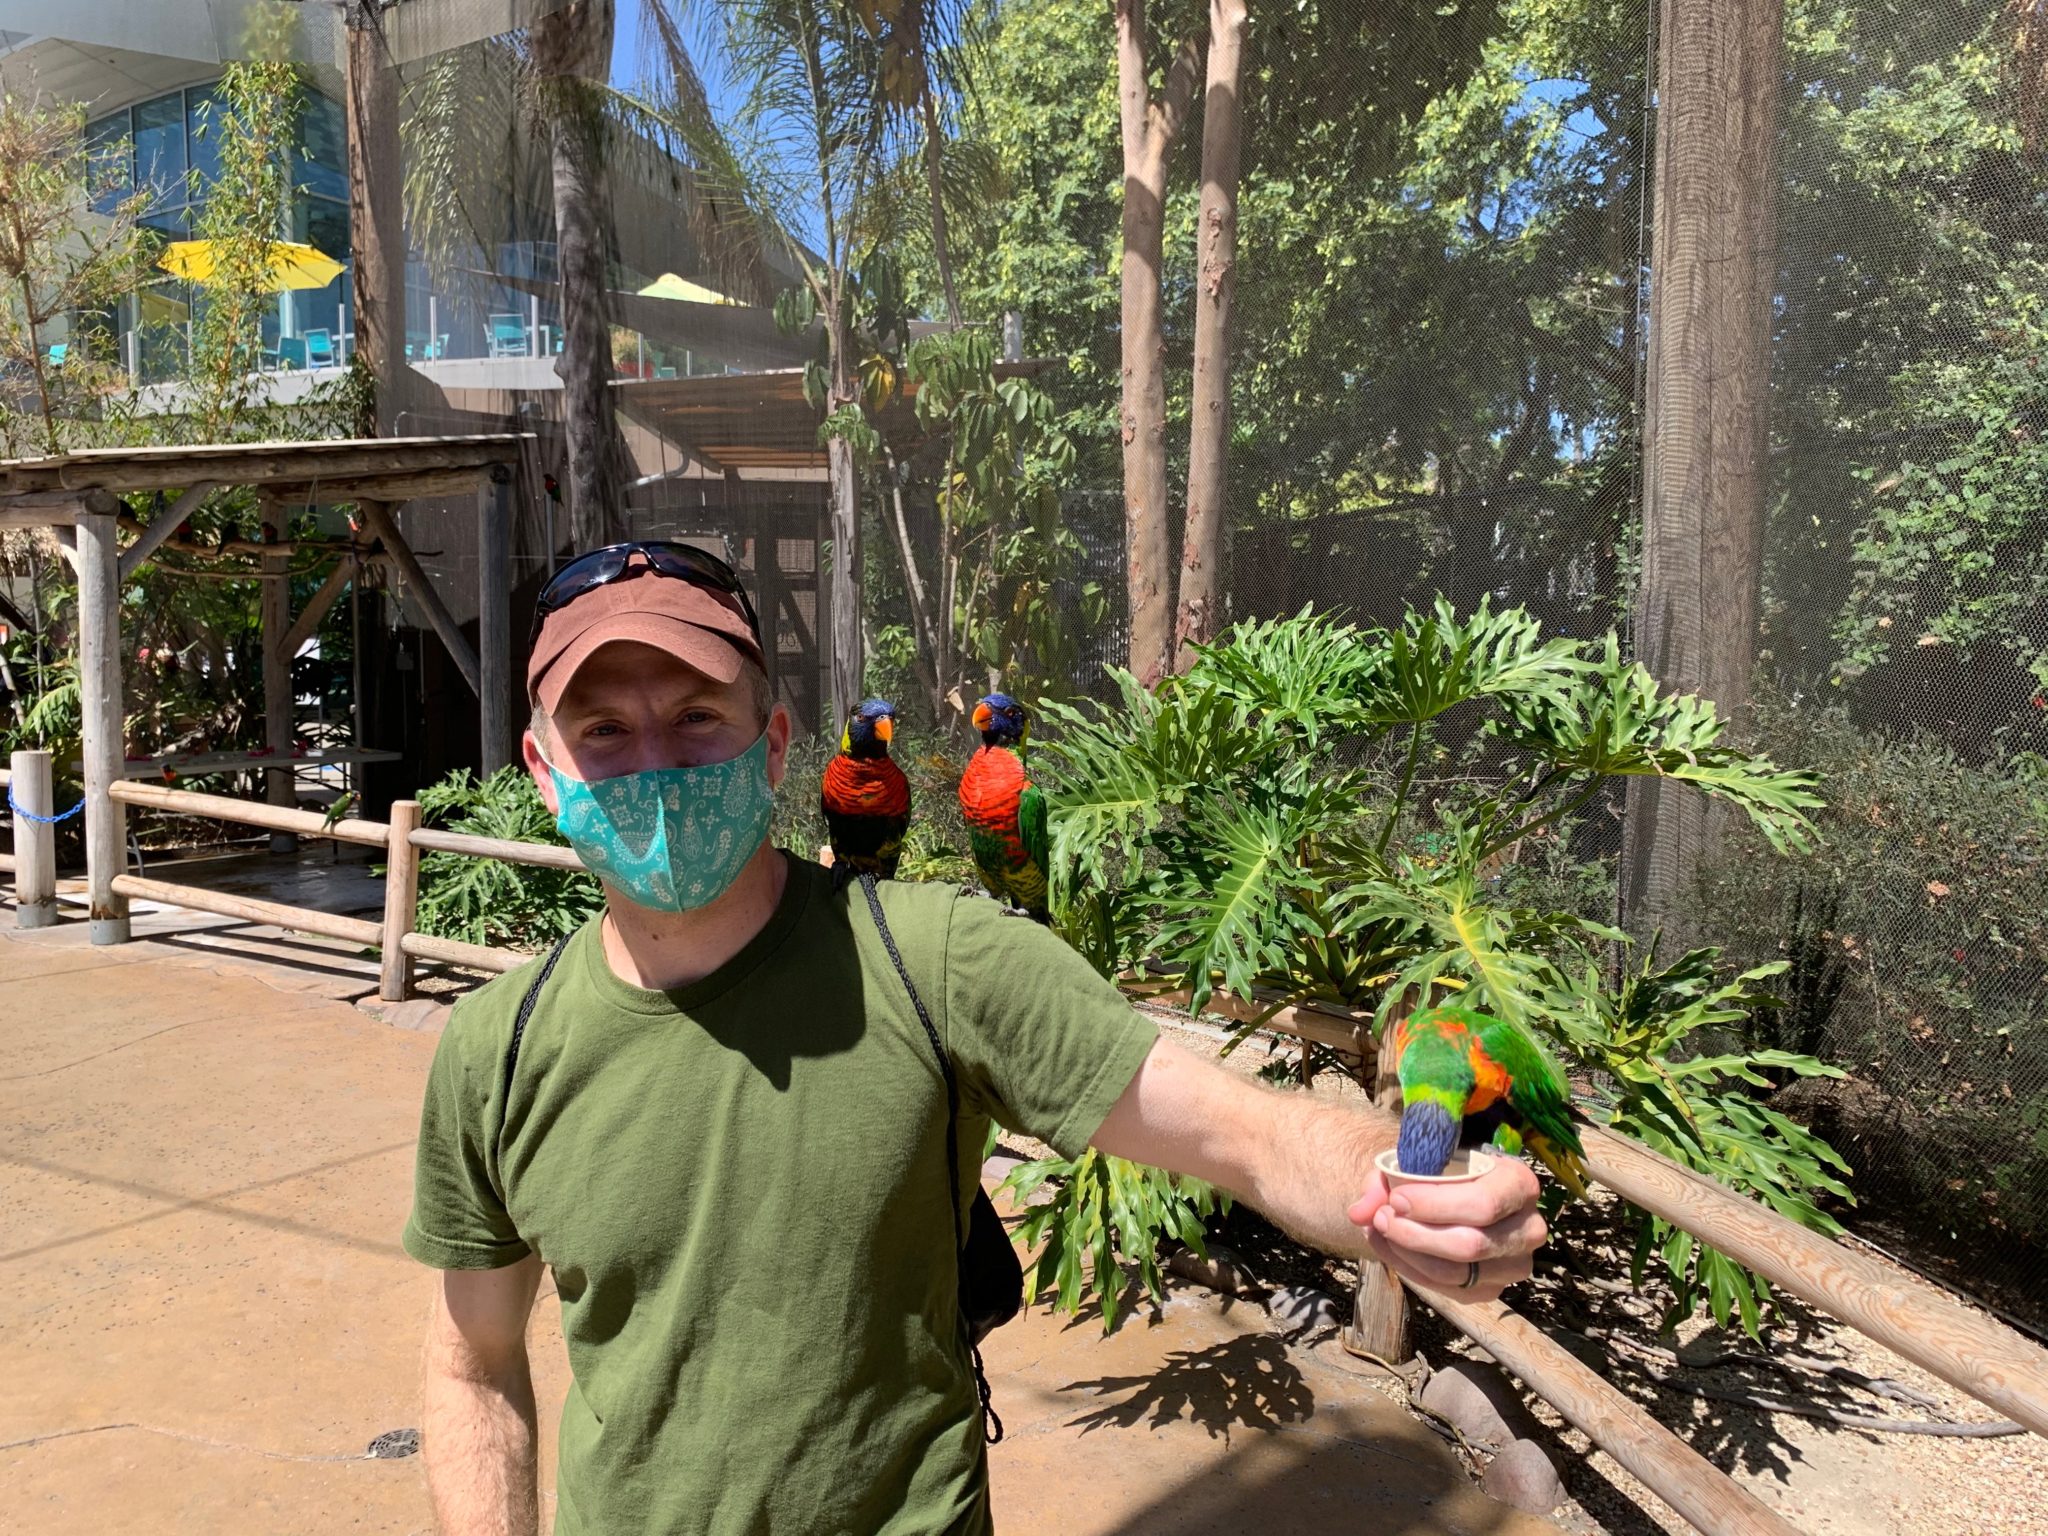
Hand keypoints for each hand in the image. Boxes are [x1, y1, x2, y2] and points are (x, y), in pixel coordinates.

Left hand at [1345, 1157, 1546, 1301]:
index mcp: (1521, 1184)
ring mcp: (1514, 1264)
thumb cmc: (1442, 1169)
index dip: (1435, 1205)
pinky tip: (1388, 1247)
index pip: (1483, 1205)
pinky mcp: (1491, 1289)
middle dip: (1415, 1233)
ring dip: (1409, 1253)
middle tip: (1381, 1217)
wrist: (1453, 1189)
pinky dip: (1410, 1269)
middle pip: (1470, 1245)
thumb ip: (1384, 1180)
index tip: (1396, 1199)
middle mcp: (1529, 1228)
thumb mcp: (1417, 1161)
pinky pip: (1448, 1289)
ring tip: (1379, 1229)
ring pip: (1456, 1272)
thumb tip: (1358, 1212)